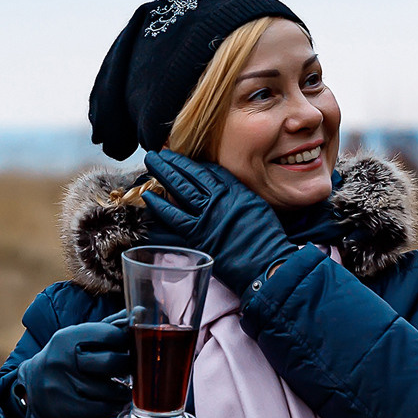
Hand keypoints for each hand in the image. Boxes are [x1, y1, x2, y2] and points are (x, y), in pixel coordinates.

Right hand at [12, 312, 132, 417]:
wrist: (33, 389)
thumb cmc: (65, 360)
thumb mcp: (78, 339)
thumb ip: (109, 327)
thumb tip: (141, 312)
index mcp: (67, 337)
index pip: (109, 334)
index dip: (127, 341)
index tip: (132, 347)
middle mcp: (62, 359)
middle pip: (111, 363)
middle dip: (128, 367)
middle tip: (131, 369)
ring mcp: (62, 385)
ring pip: (109, 390)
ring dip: (123, 392)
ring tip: (124, 389)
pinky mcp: (66, 408)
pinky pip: (102, 409)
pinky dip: (114, 407)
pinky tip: (114, 403)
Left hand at [141, 150, 296, 294]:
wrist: (267, 264)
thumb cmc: (267, 241)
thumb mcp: (258, 208)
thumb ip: (240, 196)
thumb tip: (227, 192)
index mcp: (236, 191)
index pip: (211, 171)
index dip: (194, 163)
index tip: (183, 158)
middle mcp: (220, 199)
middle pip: (192, 174)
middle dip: (174, 161)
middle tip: (159, 153)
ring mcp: (207, 216)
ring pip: (181, 189)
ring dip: (164, 174)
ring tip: (151, 164)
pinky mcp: (197, 235)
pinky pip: (174, 217)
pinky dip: (160, 206)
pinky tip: (150, 198)